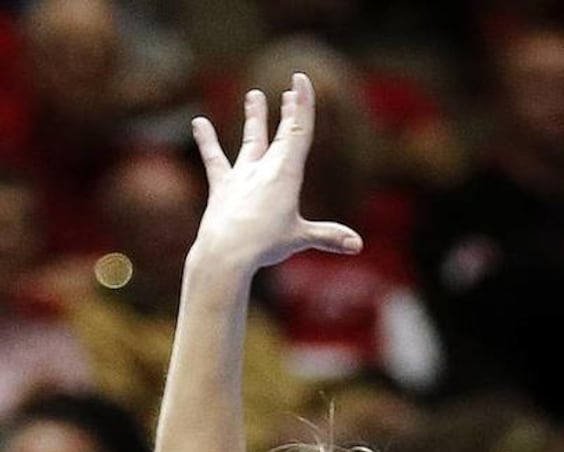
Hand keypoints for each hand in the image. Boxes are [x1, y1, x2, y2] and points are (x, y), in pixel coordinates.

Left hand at [190, 73, 362, 271]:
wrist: (224, 253)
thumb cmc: (265, 245)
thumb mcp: (301, 238)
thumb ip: (329, 237)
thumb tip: (358, 245)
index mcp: (286, 174)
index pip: (299, 132)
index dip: (302, 104)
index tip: (301, 80)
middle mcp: (263, 168)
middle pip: (280, 134)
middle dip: (288, 112)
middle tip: (289, 91)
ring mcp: (241, 176)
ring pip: (251, 141)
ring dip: (254, 118)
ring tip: (253, 95)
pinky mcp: (222, 187)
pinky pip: (214, 159)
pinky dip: (207, 141)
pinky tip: (198, 122)